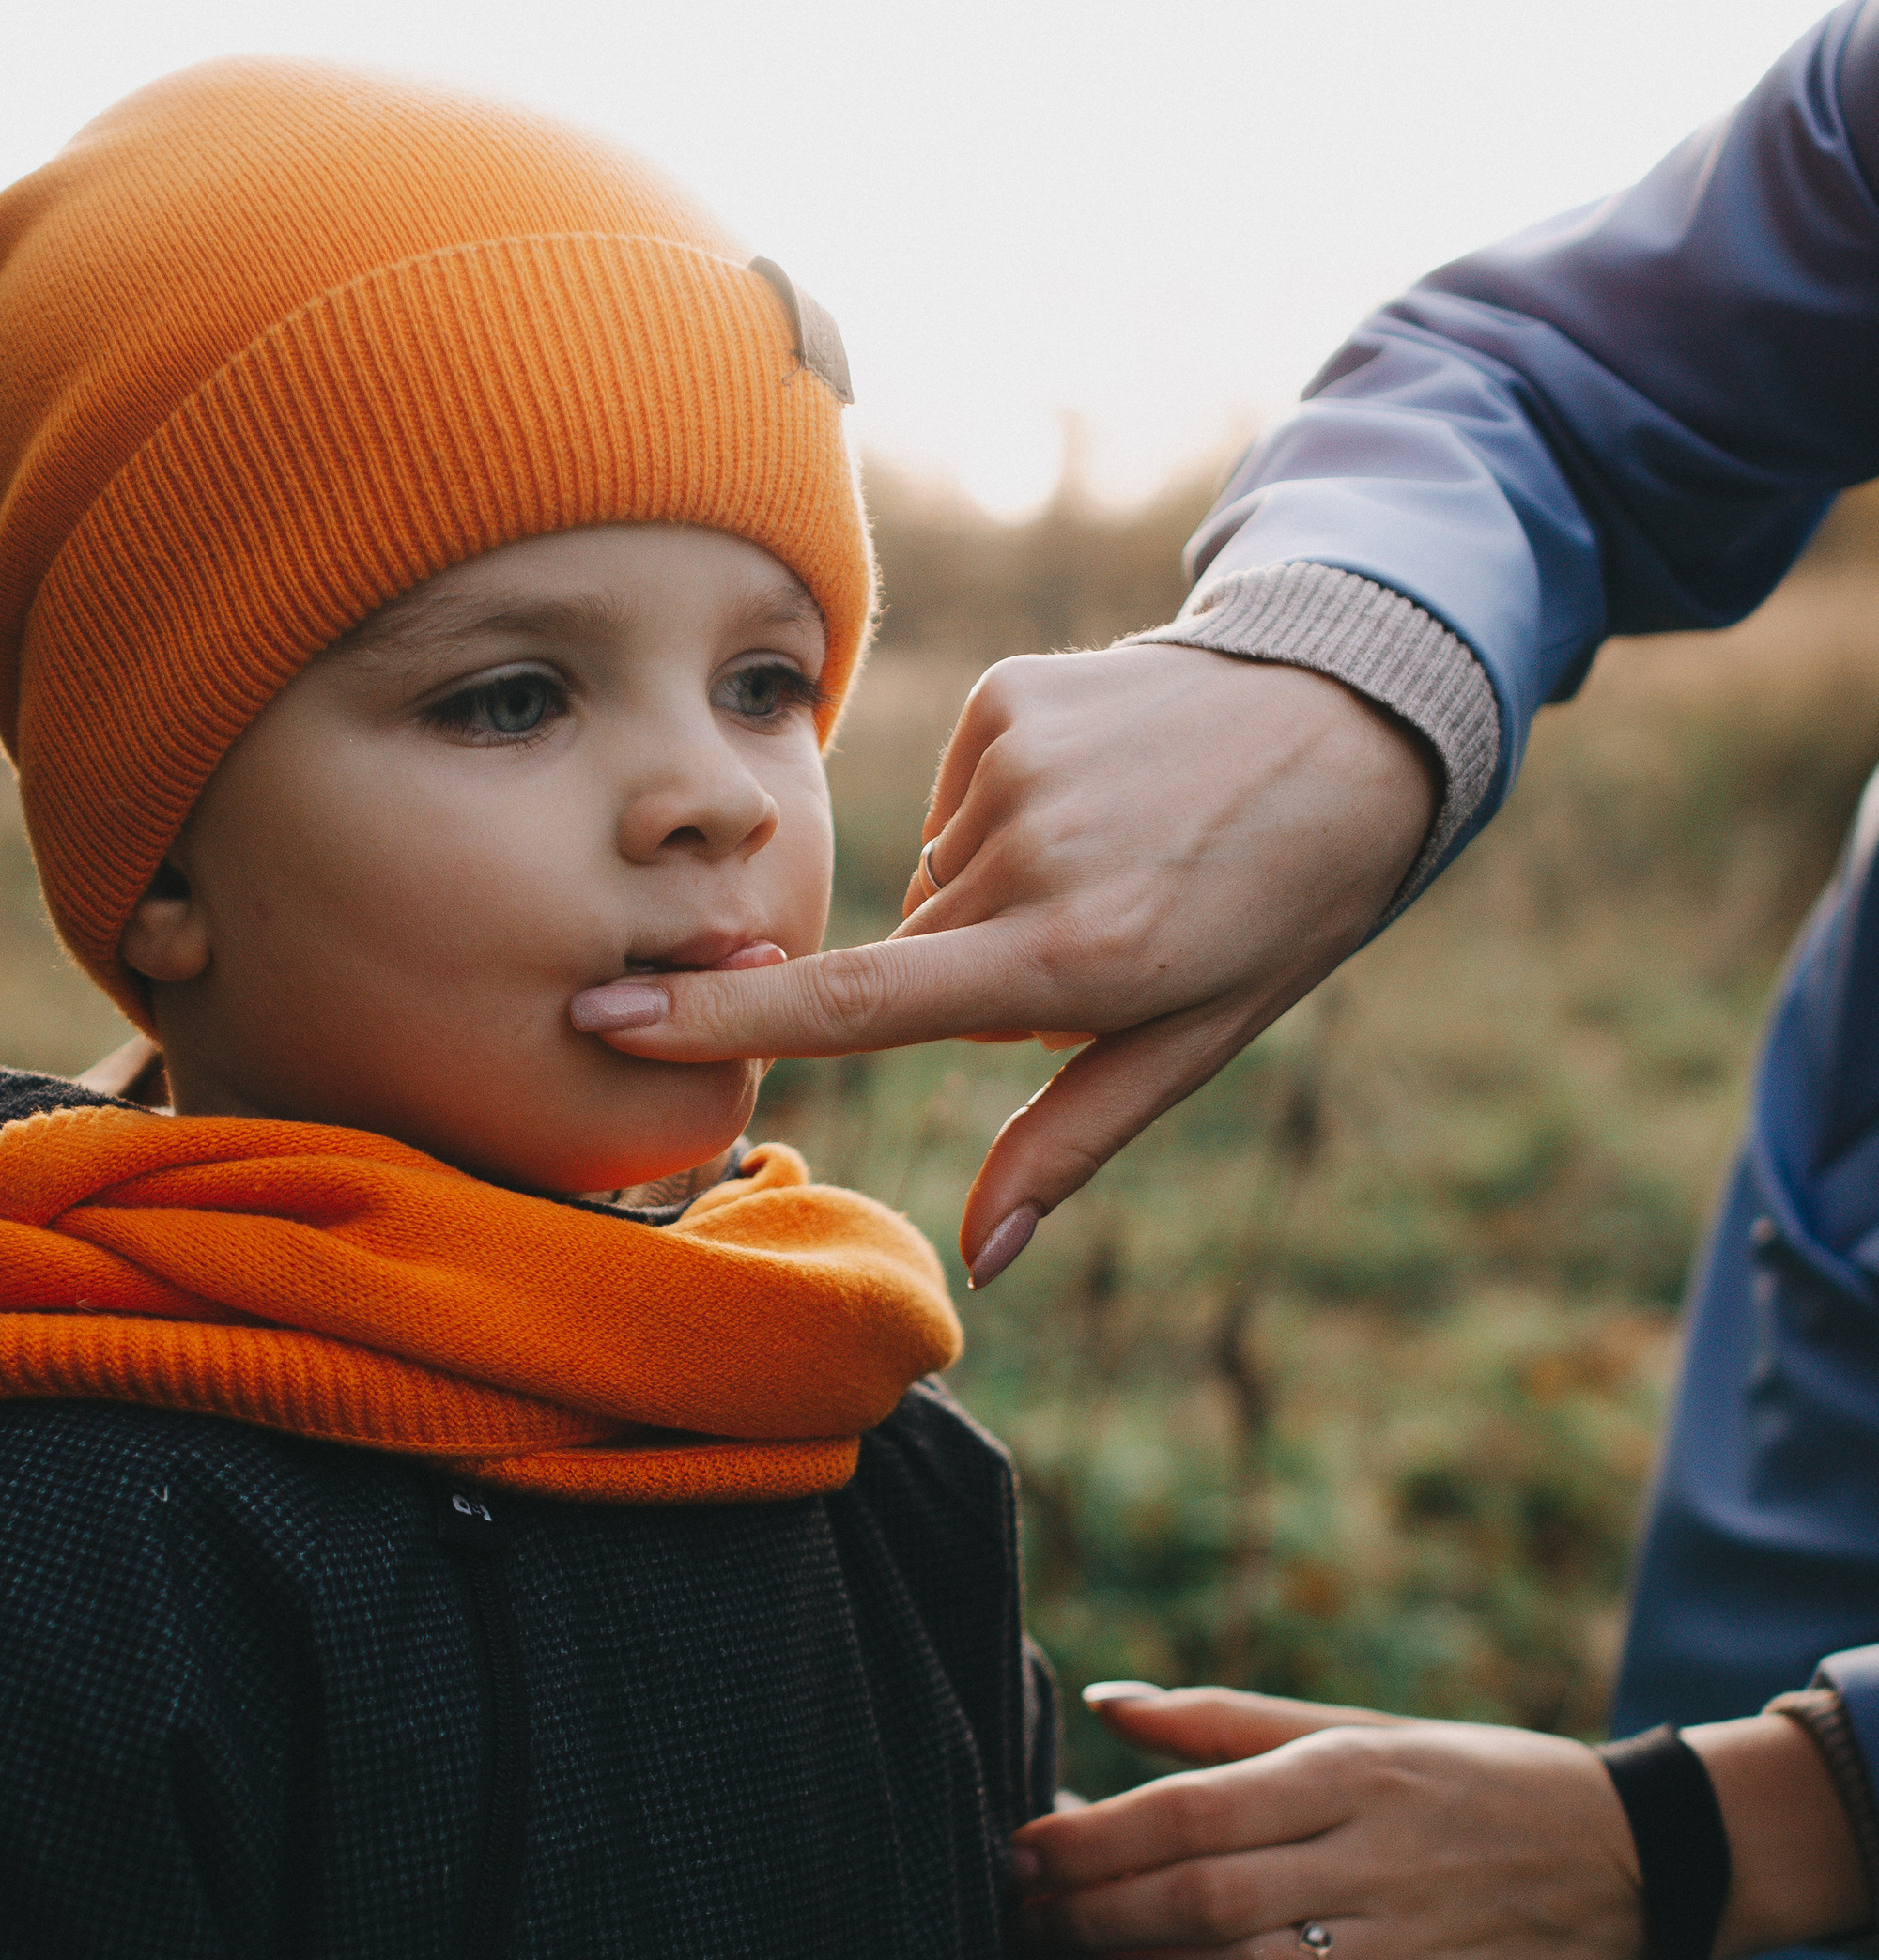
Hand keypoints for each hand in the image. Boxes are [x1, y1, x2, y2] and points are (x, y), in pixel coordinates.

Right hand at [566, 647, 1435, 1277]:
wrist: (1349, 717)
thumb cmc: (1276, 907)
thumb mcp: (1195, 1043)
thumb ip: (1068, 1142)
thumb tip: (978, 1262)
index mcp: (1073, 957)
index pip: (864, 1003)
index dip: (727, 1019)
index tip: (609, 1015)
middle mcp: (1028, 856)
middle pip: (917, 960)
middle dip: (977, 975)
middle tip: (1101, 937)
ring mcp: (1012, 764)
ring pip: (938, 886)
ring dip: (996, 896)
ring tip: (1111, 858)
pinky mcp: (1006, 698)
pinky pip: (956, 803)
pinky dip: (1005, 817)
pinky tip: (1093, 795)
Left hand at [1010, 1685, 1650, 1959]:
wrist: (1640, 1858)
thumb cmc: (1473, 1781)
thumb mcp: (1360, 1730)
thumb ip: (1226, 1723)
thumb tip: (1104, 1704)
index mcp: (1347, 1773)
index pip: (1185, 1811)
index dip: (1088, 1842)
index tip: (1019, 1856)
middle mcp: (1371, 1856)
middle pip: (1197, 1898)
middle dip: (1088, 1916)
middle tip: (1016, 1926)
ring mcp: (1407, 1947)